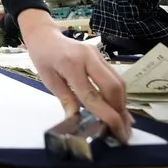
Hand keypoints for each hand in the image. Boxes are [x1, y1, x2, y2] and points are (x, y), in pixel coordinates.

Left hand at [19, 9, 132, 144]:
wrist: (45, 35)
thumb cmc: (43, 57)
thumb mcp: (48, 80)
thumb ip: (65, 99)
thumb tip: (76, 120)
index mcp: (71, 64)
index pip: (92, 94)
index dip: (106, 114)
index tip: (115, 132)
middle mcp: (89, 57)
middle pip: (113, 87)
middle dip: (120, 111)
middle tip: (122, 133)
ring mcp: (98, 55)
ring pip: (118, 82)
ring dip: (122, 104)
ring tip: (124, 126)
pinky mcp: (101, 56)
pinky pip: (115, 77)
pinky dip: (119, 95)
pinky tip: (120, 110)